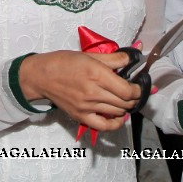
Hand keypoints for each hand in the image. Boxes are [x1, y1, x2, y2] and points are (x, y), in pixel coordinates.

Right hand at [19, 51, 140, 131]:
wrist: (42, 76)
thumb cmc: (64, 62)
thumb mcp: (90, 55)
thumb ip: (114, 58)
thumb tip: (133, 57)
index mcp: (97, 74)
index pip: (128, 90)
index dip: (139, 90)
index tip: (140, 85)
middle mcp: (93, 92)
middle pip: (125, 103)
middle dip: (135, 98)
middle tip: (136, 92)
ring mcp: (87, 107)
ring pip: (117, 113)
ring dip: (126, 108)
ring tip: (127, 100)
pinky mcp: (80, 116)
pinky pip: (103, 126)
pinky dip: (115, 124)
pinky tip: (119, 117)